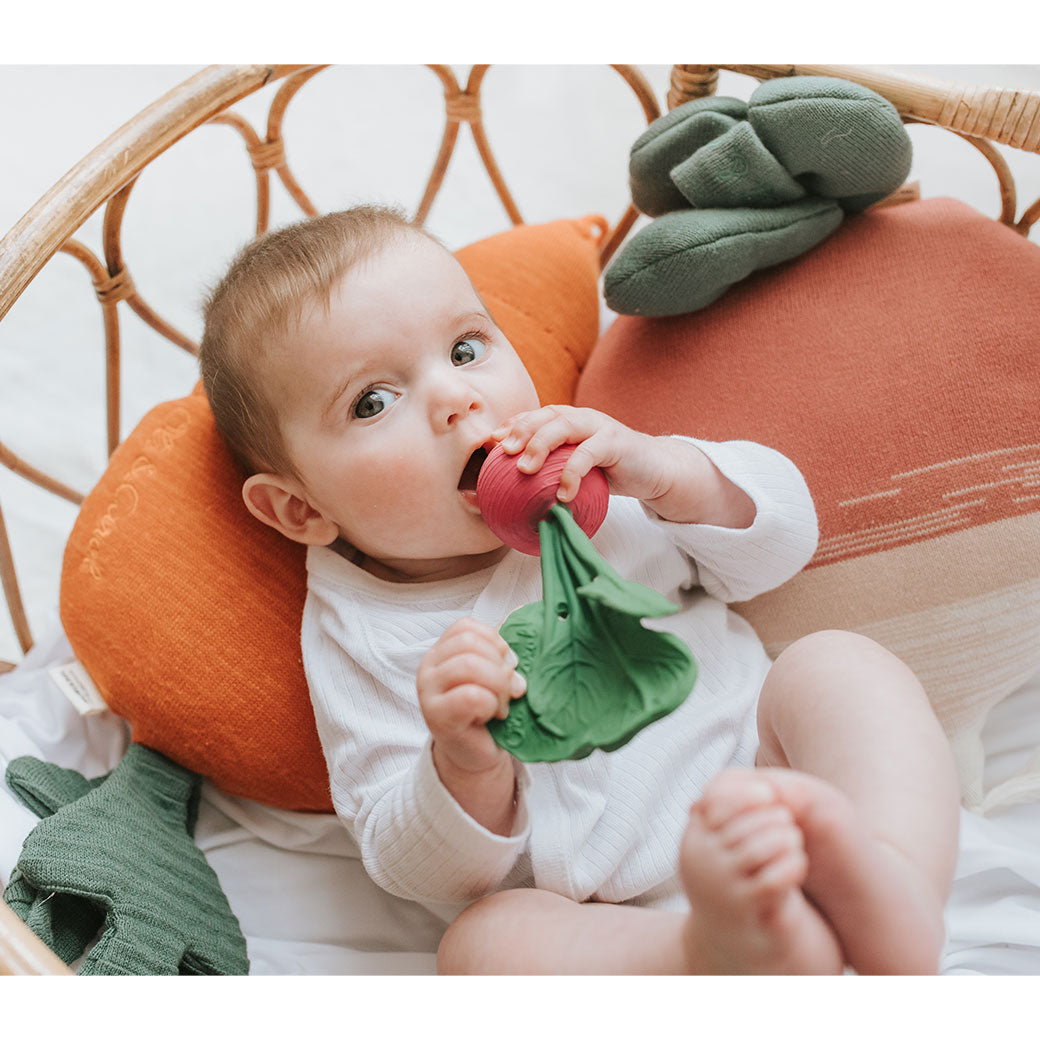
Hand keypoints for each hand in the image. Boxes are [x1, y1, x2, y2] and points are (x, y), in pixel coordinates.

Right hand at [417, 617, 526, 778]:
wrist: (477, 754)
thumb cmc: (488, 710)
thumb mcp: (496, 673)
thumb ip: (503, 649)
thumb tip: (526, 612)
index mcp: (442, 651)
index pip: (466, 626)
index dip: (496, 641)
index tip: (508, 665)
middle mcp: (429, 667)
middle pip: (469, 643)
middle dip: (500, 665)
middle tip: (510, 689)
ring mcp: (428, 691)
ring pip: (469, 665)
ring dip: (497, 685)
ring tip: (502, 704)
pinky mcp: (436, 717)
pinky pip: (470, 696)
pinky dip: (491, 703)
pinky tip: (493, 715)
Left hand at [492, 404, 670, 504]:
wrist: (654, 471)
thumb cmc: (608, 474)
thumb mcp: (575, 471)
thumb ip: (550, 473)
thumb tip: (513, 488)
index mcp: (569, 420)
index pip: (535, 415)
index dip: (512, 424)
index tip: (492, 442)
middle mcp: (582, 417)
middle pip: (546, 415)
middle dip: (522, 430)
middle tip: (504, 452)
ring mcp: (600, 427)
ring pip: (564, 426)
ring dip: (541, 445)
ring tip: (525, 470)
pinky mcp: (616, 442)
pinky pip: (589, 454)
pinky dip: (572, 473)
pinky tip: (562, 494)